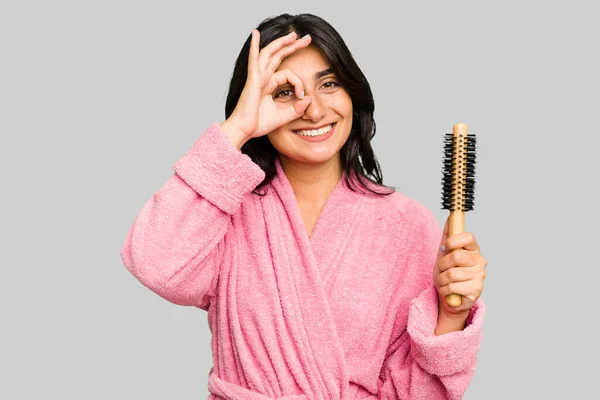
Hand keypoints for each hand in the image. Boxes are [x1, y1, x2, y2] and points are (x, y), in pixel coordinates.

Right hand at [222, 29, 312, 144]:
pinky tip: (255, 33)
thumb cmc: (258, 124)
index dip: (298, 82)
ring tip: (294, 34)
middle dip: (293, 46)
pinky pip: (254, 60)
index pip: (288, 74)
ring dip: (281, 42)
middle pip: (279, 55)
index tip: (302, 96)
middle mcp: (262, 77)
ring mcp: (256, 77)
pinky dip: (254, 46)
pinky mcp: (252, 80)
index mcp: (268, 84)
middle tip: (307, 38)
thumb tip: (309, 99)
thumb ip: (296, 109)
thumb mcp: (283, 116)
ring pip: (269, 53)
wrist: (244, 130)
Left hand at [433, 216, 486, 317]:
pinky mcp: (476, 291)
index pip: (467, 236)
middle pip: (456, 256)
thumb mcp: (444, 253)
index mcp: (473, 249)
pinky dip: (445, 290)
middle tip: (442, 269)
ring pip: (451, 273)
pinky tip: (449, 290)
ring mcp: (480, 276)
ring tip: (445, 281)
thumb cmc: (447, 273)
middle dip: (442, 265)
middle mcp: (480, 261)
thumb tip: (450, 217)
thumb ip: (447, 236)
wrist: (449, 296)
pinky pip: (452, 287)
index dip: (453, 241)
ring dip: (441, 279)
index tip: (445, 248)